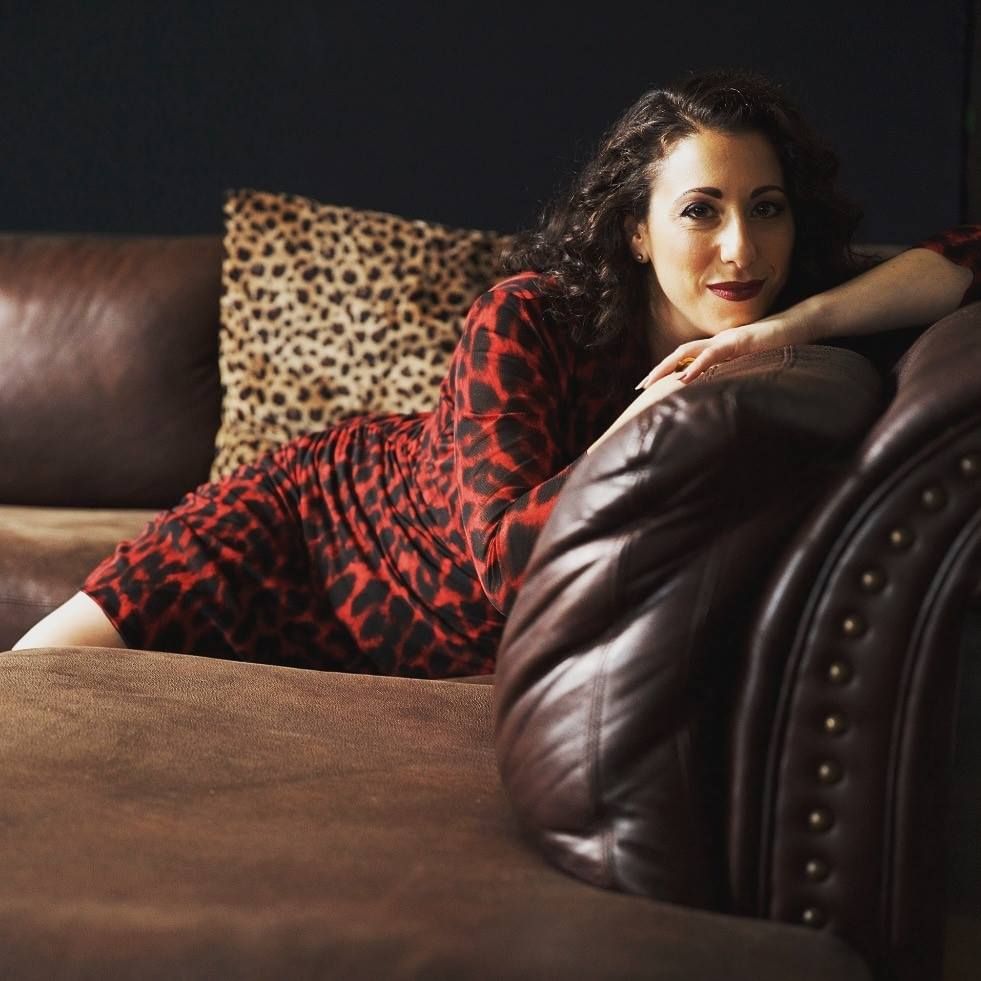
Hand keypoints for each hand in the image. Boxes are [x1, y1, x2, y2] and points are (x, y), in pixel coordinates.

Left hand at [634, 306, 819, 389]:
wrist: (801, 326)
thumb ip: (736, 375)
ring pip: (689, 350)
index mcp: (718, 348)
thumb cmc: (780, 348)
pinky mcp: (740, 341)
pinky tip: (685, 378)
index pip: (686, 357)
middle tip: (640, 387)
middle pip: (679, 353)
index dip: (666, 370)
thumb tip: (722, 396)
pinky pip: (714, 353)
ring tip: (653, 382)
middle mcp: (718, 342)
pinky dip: (698, 365)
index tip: (648, 386)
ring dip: (669, 366)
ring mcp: (728, 339)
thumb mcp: (753, 365)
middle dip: (658, 369)